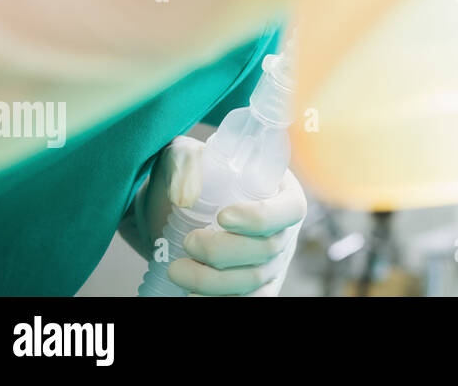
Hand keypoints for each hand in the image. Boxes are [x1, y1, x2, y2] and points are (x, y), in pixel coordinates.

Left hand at [137, 136, 306, 295]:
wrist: (168, 215)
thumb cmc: (185, 180)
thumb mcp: (182, 158)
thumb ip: (184, 164)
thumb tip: (186, 194)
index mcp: (280, 192)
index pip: (289, 210)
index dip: (261, 217)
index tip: (221, 216)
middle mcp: (283, 230)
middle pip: (269, 249)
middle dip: (223, 251)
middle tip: (188, 242)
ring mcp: (272, 263)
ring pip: (256, 280)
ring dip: (213, 280)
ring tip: (177, 270)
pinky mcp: (257, 288)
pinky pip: (253, 300)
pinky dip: (222, 300)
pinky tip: (193, 296)